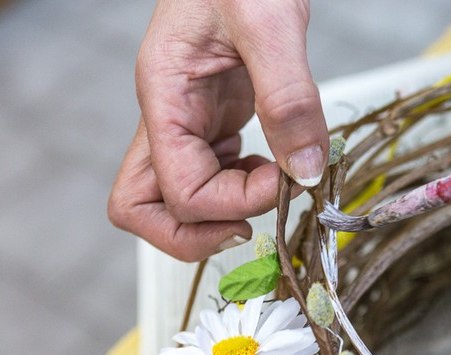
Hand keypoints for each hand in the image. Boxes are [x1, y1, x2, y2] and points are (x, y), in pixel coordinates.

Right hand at [108, 0, 327, 261]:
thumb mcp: (272, 23)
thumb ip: (289, 99)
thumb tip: (306, 172)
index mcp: (165, 97)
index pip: (177, 192)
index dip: (229, 205)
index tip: (282, 182)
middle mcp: (167, 117)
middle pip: (144, 209)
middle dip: (197, 235)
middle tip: (252, 223)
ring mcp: (187, 122)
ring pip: (175, 200)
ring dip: (223, 212)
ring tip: (274, 186)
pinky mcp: (214, 121)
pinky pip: (210, 176)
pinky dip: (242, 188)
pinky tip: (276, 167)